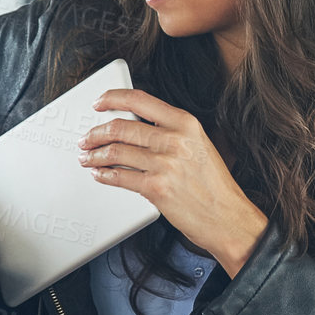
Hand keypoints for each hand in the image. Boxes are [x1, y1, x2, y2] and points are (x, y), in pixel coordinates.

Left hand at [78, 89, 269, 277]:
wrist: (227, 216)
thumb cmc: (214, 185)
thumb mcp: (198, 145)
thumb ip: (170, 132)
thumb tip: (134, 128)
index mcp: (185, 123)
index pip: (140, 100)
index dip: (113, 98)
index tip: (100, 103)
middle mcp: (175, 140)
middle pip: (121, 127)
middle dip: (96, 133)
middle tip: (87, 138)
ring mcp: (165, 164)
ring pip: (115, 151)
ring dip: (94, 155)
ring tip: (88, 157)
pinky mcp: (156, 188)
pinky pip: (119, 177)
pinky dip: (104, 175)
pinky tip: (100, 175)